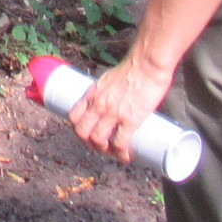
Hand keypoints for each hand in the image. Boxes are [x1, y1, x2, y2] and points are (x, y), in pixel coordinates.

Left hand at [66, 46, 174, 164]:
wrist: (147, 65)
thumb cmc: (133, 69)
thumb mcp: (110, 79)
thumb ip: (107, 92)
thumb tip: (112, 102)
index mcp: (92, 93)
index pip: (74, 116)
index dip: (78, 129)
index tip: (86, 134)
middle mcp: (98, 104)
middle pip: (82, 131)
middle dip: (89, 143)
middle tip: (100, 147)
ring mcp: (112, 113)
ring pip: (98, 139)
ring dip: (104, 150)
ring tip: (114, 152)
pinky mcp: (130, 119)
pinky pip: (120, 143)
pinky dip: (121, 153)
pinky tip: (126, 156)